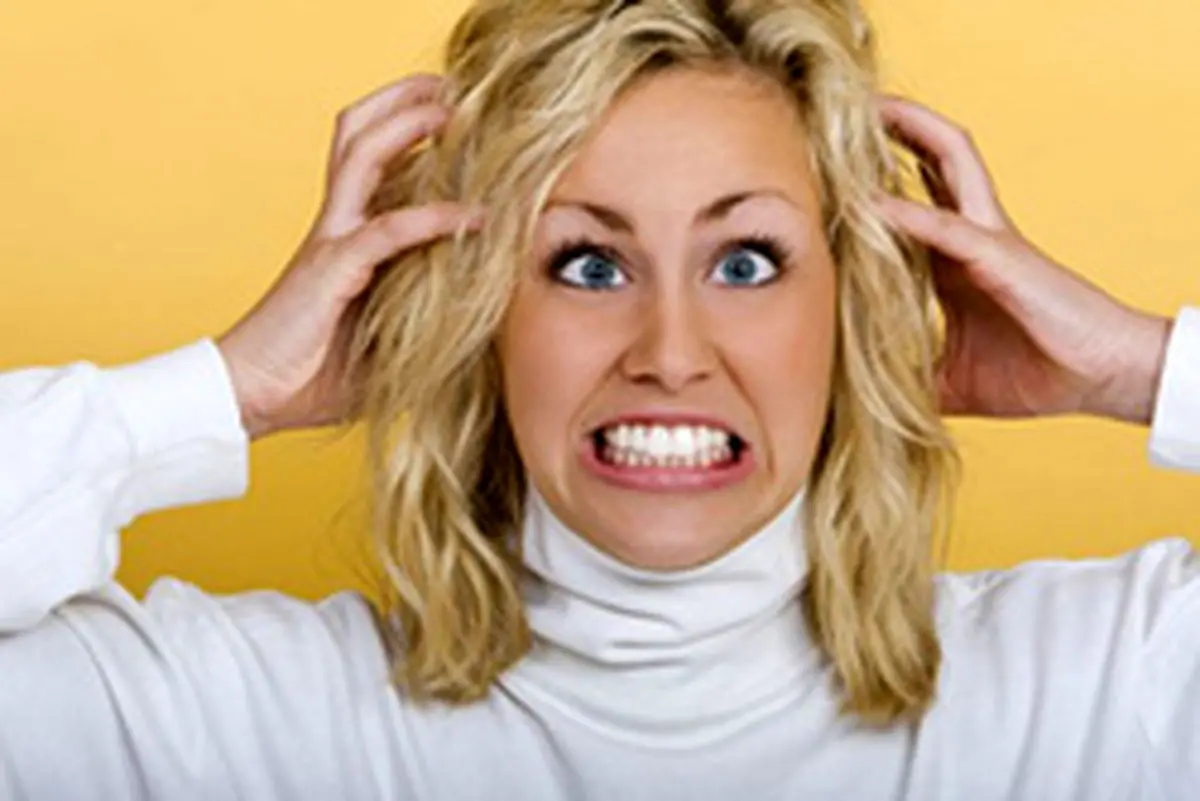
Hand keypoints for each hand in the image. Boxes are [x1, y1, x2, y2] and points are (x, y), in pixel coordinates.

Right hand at [217, 75, 480, 438]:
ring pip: (362, 154)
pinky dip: (434, 218)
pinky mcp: (332, 267)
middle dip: (404, 103)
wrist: (250, 397)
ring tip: (454, 109)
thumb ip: (416, 323)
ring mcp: (330, 240)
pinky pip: (389, 230)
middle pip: (359, 137)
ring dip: (408, 125)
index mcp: (343, 239)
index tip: (460, 128)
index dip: (410, 139)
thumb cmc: (310, 376)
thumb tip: (472, 332)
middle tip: (451, 90)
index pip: (374, 168)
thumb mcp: (380, 345)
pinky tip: (473, 216)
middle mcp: (334, 226)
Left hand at [876, 96, 1171, 424]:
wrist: (1099, 378)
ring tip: (871, 108)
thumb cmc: (1035, 373)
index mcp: (951, 262)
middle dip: (891, 131)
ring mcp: (988, 239)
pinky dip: (910, 214)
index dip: (868, 182)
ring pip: (949, 164)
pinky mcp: (1002, 258)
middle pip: (930, 162)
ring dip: (911, 133)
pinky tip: (873, 205)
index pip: (905, 206)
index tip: (822, 169)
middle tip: (845, 108)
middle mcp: (968, 237)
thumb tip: (859, 403)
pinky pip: (949, 226)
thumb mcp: (949, 381)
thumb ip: (906, 378)